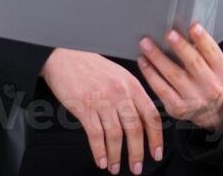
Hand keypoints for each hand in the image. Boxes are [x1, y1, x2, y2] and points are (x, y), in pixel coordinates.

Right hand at [40, 48, 163, 173]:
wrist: (66, 56)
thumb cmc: (91, 66)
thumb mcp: (119, 75)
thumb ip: (132, 95)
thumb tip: (143, 120)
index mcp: (132, 84)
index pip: (151, 115)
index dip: (155, 137)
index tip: (156, 152)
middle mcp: (120, 92)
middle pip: (135, 128)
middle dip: (137, 152)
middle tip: (137, 168)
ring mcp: (102, 100)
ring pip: (116, 135)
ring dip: (117, 156)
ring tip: (116, 168)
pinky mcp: (84, 107)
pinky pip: (95, 135)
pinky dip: (100, 151)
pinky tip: (101, 160)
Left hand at [137, 23, 222, 133]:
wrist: (210, 110)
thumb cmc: (209, 78)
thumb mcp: (216, 65)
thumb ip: (204, 50)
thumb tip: (184, 28)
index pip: (213, 53)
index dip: (203, 39)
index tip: (194, 26)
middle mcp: (211, 87)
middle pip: (193, 63)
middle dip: (180, 47)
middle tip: (168, 33)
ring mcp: (194, 99)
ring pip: (174, 75)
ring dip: (158, 58)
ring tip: (146, 44)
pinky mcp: (177, 107)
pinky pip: (161, 88)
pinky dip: (150, 74)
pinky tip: (144, 61)